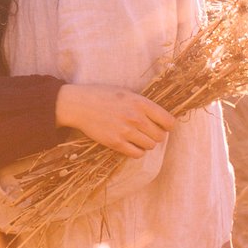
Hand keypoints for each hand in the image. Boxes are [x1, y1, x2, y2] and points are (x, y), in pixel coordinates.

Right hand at [55, 84, 175, 157]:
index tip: (163, 126)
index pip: (168, 121)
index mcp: (140, 103)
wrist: (80, 104)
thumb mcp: (127, 93)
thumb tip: (160, 117)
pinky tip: (131, 144)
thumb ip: (143, 104)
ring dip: (146, 143)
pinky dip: (137, 151)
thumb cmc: (103, 96)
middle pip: (160, 136)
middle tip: (147, 132)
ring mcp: (126, 131)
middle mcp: (135, 117)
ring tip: (137, 137)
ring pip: (150, 145)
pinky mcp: (116, 143)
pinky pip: (137, 154)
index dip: (168, 125)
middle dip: (156, 135)